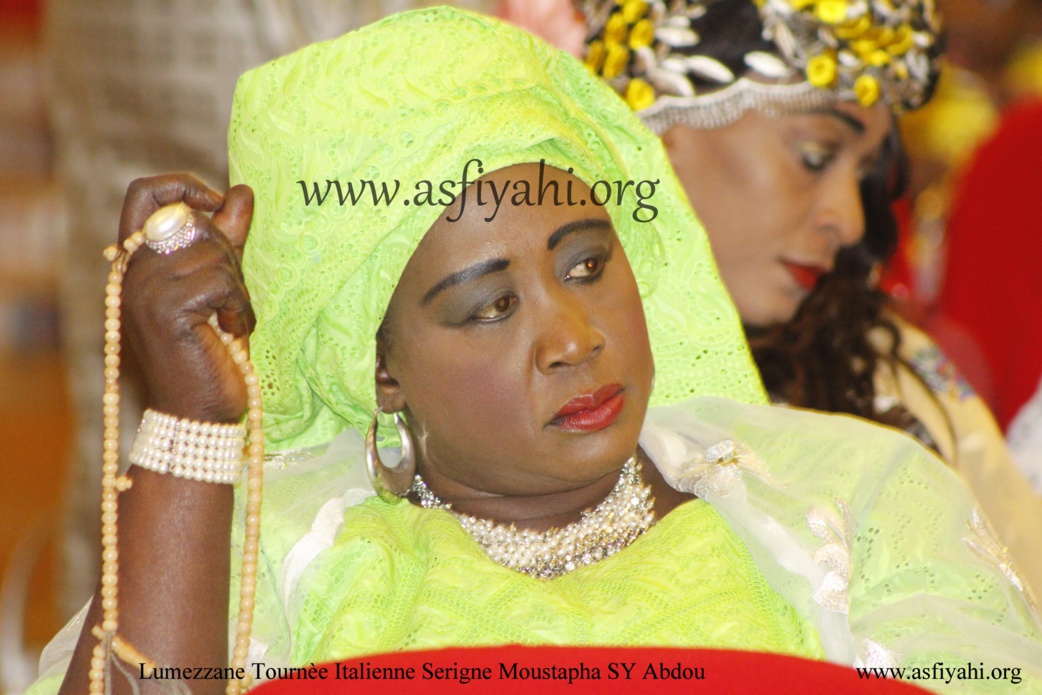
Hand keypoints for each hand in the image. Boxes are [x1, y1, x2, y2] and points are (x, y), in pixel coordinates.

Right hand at [118, 173, 254, 422]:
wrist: (199, 413)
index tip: (217, 203)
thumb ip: (226, 238)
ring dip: (238, 288)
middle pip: (195, 222)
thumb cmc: (211, 350)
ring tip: (230, 319)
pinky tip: (231, 330)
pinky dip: (239, 306)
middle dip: (228, 253)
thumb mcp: (220, 284)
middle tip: (229, 297)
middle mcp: (131, 270)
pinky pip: (222, 281)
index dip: (183, 184)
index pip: (144, 193)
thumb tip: (241, 191)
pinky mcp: (166, 309)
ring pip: (214, 253)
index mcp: (136, 260)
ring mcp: (144, 289)